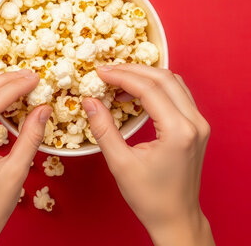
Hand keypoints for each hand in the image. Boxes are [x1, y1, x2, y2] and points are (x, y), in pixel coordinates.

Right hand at [82, 64, 213, 245]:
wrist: (175, 217)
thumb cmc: (149, 196)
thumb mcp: (120, 163)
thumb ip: (103, 129)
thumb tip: (89, 101)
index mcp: (178, 131)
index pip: (149, 89)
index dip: (121, 76)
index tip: (98, 72)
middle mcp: (195, 123)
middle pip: (164, 78)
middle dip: (132, 70)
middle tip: (106, 71)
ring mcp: (199, 124)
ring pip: (174, 82)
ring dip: (145, 76)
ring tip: (118, 79)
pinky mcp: (197, 127)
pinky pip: (178, 95)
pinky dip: (156, 87)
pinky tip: (135, 93)